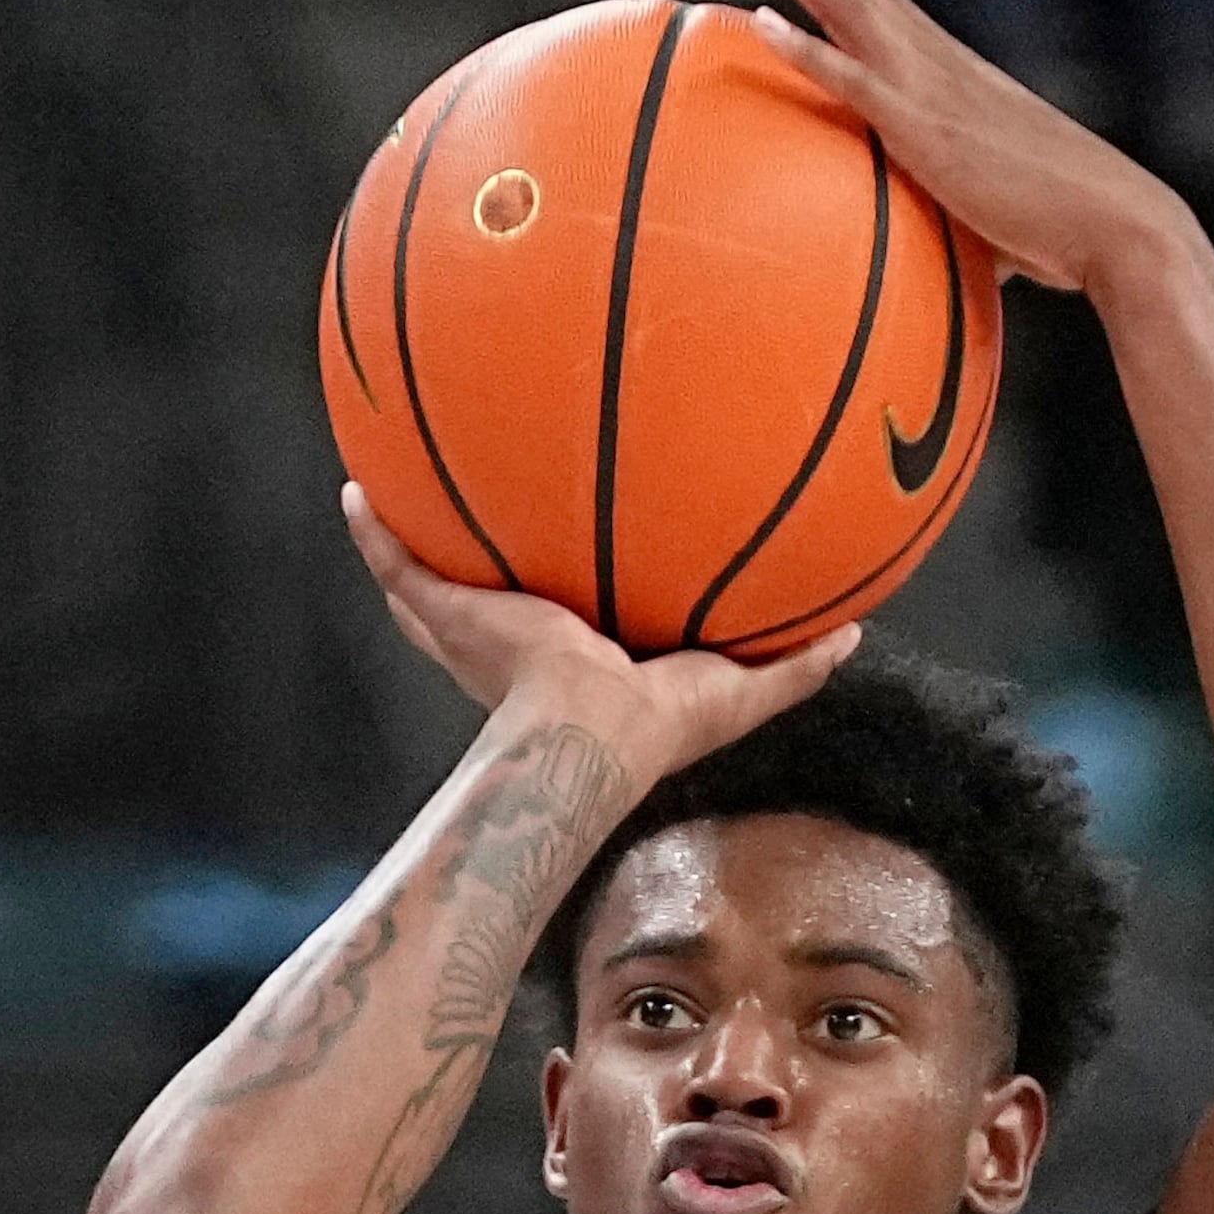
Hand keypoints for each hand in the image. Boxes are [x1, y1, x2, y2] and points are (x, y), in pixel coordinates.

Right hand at [344, 484, 858, 768]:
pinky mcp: (448, 618)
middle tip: (481, 498)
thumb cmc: (657, 725)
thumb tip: (858, 633)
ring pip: (434, 580)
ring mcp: (476, 630)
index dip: (568, 579)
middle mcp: (522, 639)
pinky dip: (374, 536)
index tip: (579, 537)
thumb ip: (795, 663)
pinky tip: (355, 493)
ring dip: (413, 539)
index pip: (568, 608)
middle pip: (491, 590)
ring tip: (390, 478)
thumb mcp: (740, 688)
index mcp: (582, 652)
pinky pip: (400, 569)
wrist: (588, 734)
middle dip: (481, 553)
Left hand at [746, 0, 1190, 299]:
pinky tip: (763, 24)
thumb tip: (952, 265)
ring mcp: (932, 91)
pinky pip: (851, 80)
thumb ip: (962, 223)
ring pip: (855, 14)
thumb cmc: (1064, 230)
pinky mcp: (925, 129)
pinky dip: (806, 51)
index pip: (891, 15)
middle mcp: (942, 67)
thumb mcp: (998, 216)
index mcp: (958, 76)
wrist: (1117, 228)